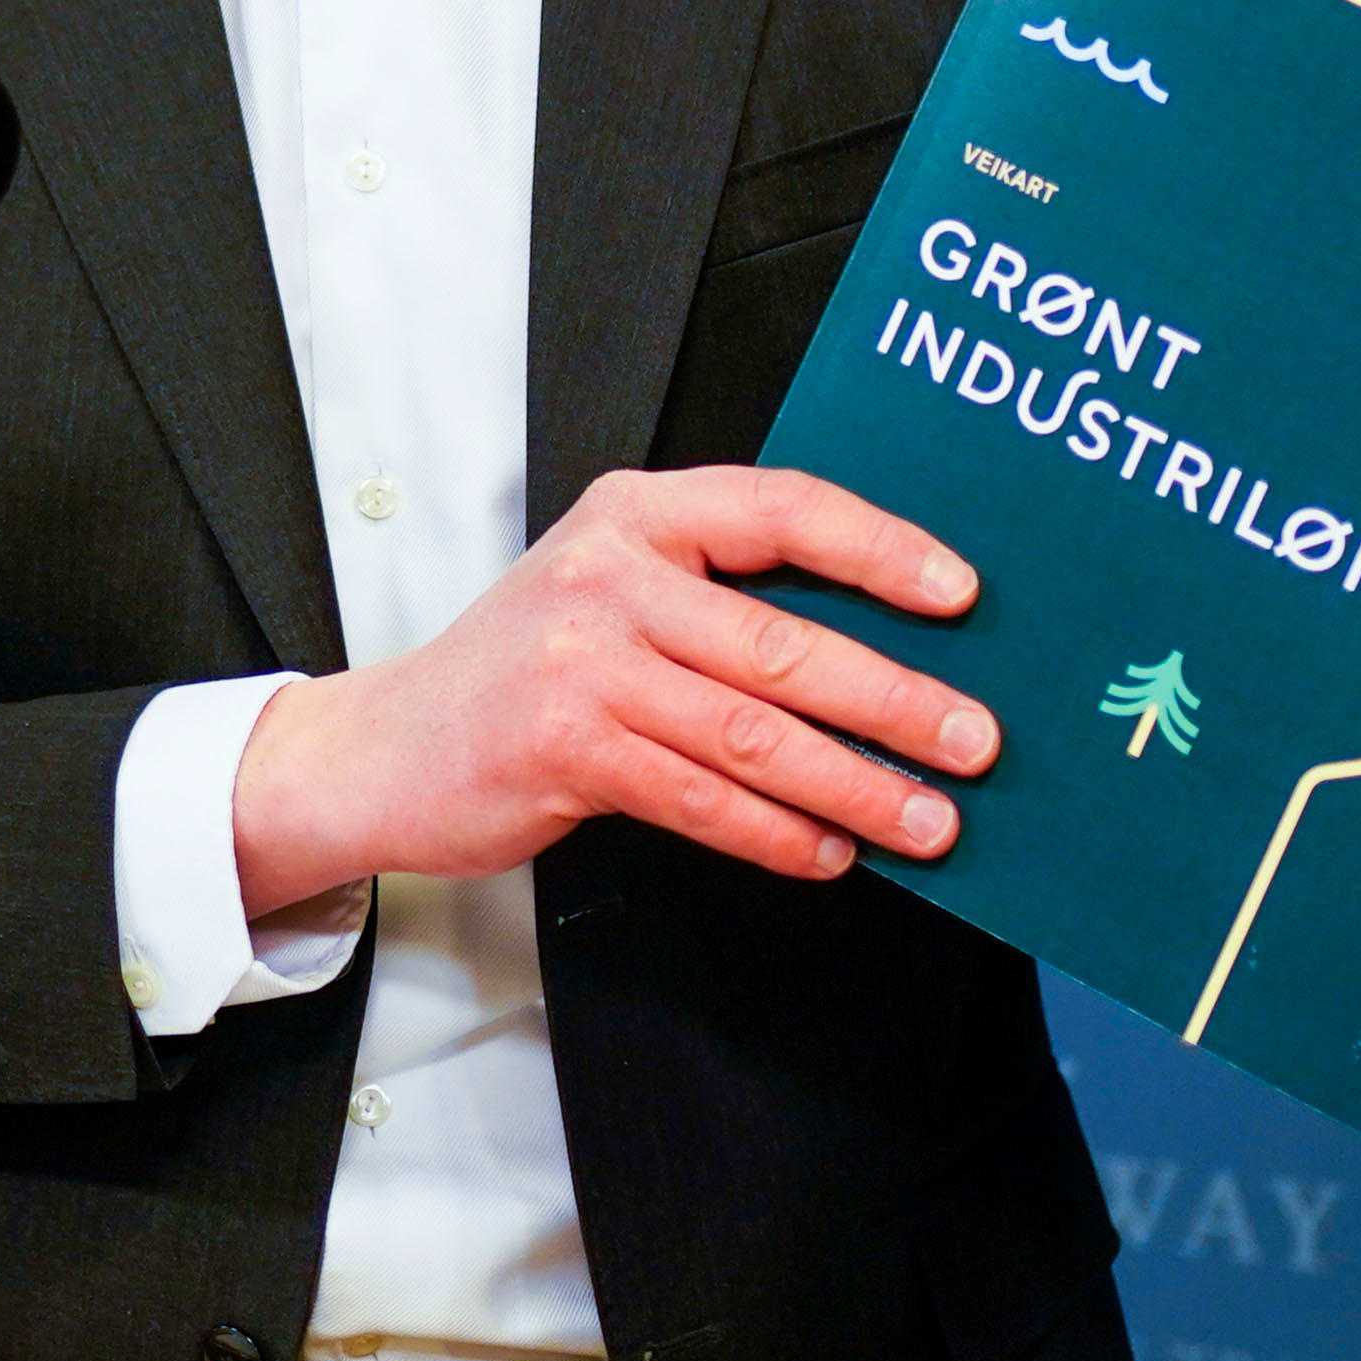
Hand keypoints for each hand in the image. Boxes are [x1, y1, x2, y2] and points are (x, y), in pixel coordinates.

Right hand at [232, 462, 998, 917]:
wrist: (385, 746)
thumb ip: (717, 598)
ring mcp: (579, 664)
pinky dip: (779, 835)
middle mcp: (606, 576)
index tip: (962, 593)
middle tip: (974, 742)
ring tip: (928, 821)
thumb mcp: (610, 593)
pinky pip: (702, 800)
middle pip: (779, 642)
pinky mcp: (561, 748)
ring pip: (753, 734)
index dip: (879, 547)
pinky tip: (830, 852)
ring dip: (856, 786)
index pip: (778, 508)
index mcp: (633, 515)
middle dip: (893, 700)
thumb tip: (885, 651)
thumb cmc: (524, 671)